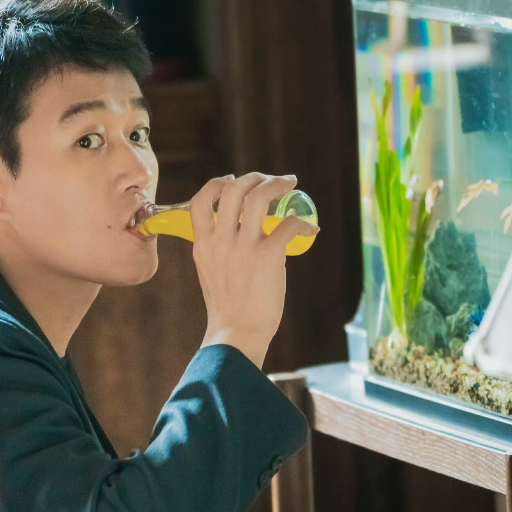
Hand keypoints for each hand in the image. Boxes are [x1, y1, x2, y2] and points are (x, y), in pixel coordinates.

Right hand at [192, 173, 318, 368]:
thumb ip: (219, 247)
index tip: (231, 179)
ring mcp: (243, 247)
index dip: (217, 183)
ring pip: (259, 198)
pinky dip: (303, 223)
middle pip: (233, 189)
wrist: (236, 334)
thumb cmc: (227, 307)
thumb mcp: (210, 271)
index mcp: (203, 243)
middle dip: (254, 177)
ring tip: (290, 183)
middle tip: (270, 179)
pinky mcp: (268, 257)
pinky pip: (288, 225)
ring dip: (277, 184)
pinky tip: (310, 229)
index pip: (201, 200)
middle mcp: (221, 240)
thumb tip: (240, 230)